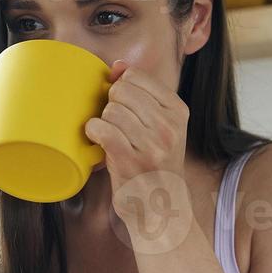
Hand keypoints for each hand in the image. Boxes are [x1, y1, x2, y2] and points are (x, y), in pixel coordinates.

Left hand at [83, 60, 193, 247]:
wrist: (160, 207)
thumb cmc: (154, 163)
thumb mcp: (159, 125)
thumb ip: (141, 93)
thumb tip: (118, 65)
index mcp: (178, 110)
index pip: (136, 76)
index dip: (120, 87)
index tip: (123, 106)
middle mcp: (169, 125)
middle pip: (120, 91)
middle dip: (111, 105)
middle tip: (116, 126)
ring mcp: (152, 144)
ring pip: (110, 110)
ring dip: (103, 122)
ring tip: (111, 138)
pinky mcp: (131, 160)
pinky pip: (101, 129)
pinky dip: (93, 133)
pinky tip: (98, 142)